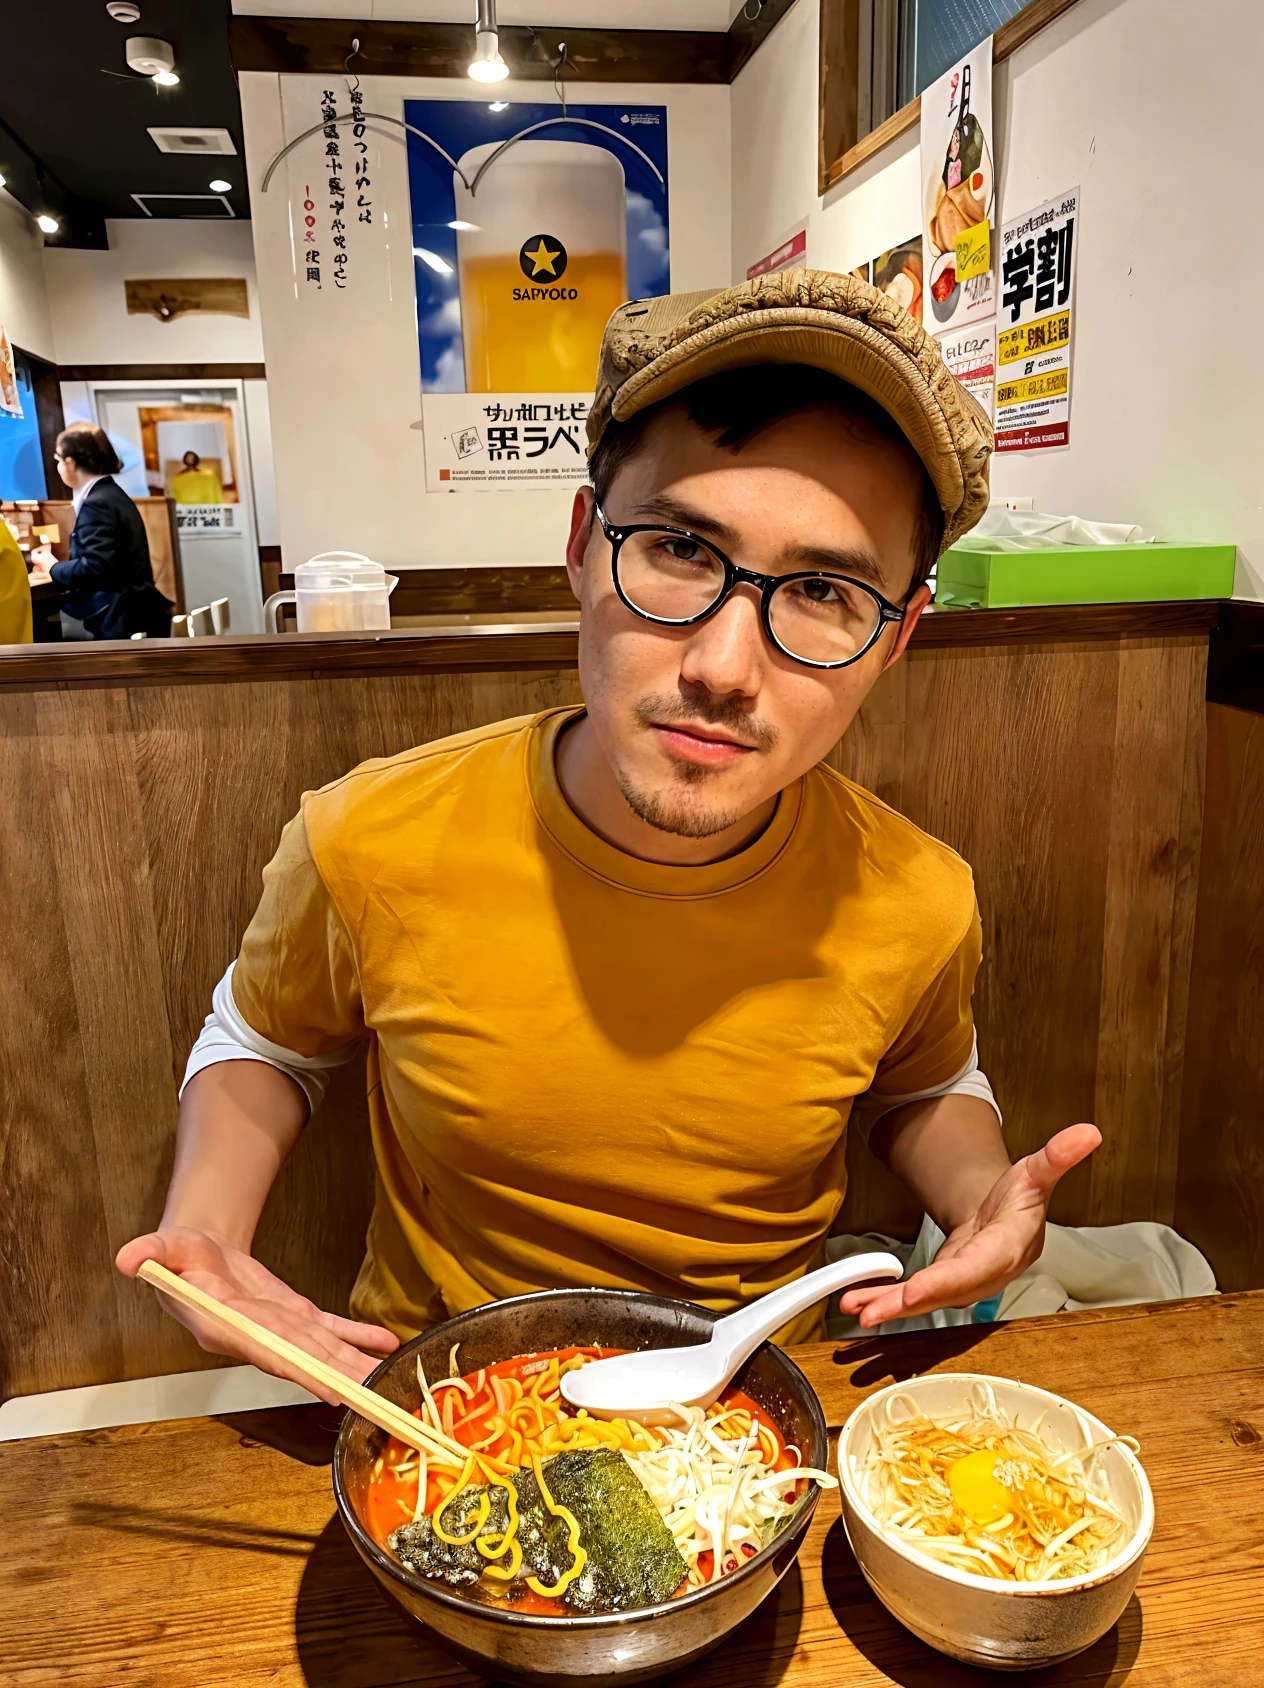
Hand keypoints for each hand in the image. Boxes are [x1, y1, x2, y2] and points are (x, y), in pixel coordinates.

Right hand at [116, 1226, 398, 1403]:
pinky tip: (384, 1343)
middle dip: (338, 1377)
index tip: (328, 1386)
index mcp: (226, 1328)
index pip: (266, 1351)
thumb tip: (128, 1257)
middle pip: (303, 1359)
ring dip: (355, 1363)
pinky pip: (332, 1328)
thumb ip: (149, 1254)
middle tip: (373, 1396)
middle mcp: (258, 1337)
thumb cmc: (179, 1257)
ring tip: (389, 1377)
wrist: (199, 1256)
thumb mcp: (163, 1248)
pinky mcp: (296, 1316)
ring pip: (323, 1350)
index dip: (298, 1369)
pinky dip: (358, 1334)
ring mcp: (281, 1330)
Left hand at [839, 1123, 1100, 1328]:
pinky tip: (857, 1301)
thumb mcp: (1036, 1172)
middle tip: (872, 1311)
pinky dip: (884, 1299)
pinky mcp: (942, 1285)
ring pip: (925, 1300)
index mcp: (1007, 1248)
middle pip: (946, 1292)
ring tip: (856, 1308)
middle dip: (909, 1303)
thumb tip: (1087, 1134)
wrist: (1009, 1219)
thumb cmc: (1021, 1200)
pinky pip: (913, 1296)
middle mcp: (984, 1273)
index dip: (947, 1281)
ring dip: (889, 1307)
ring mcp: (962, 1283)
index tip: (916, 1290)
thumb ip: (1057, 1157)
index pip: (977, 1268)